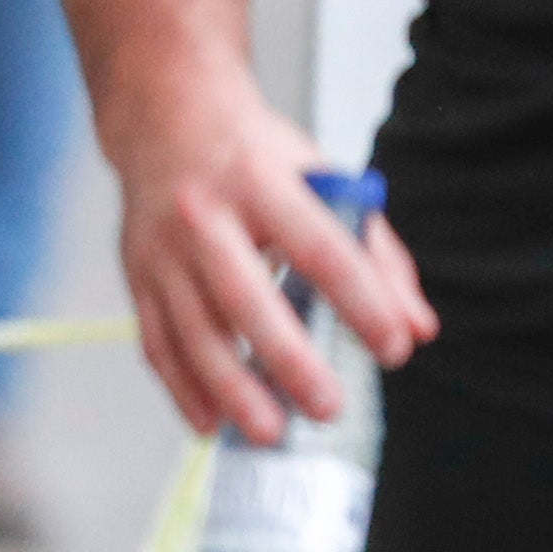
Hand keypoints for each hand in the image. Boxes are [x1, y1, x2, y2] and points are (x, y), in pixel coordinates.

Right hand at [101, 62, 427, 444]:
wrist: (167, 120)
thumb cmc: (260, 159)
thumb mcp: (328, 182)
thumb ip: (379, 255)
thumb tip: (417, 330)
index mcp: (264, 184)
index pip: (322, 250)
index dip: (361, 302)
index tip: (392, 348)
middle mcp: (204, 216)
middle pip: (246, 298)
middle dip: (288, 360)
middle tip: (327, 407)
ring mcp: (161, 249)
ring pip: (193, 330)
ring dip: (231, 389)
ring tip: (270, 431)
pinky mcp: (135, 275)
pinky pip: (156, 341)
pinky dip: (182, 388)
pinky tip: (211, 422)